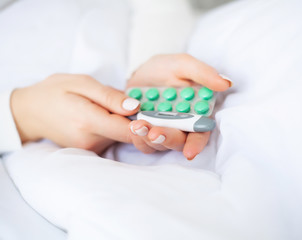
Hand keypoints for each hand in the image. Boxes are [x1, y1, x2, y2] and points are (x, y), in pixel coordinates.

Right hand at [11, 74, 139, 153]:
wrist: (29, 112)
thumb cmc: (55, 92)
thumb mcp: (82, 83)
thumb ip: (110, 96)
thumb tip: (136, 106)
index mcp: (89, 122)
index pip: (129, 131)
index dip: (145, 122)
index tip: (150, 110)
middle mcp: (91, 141)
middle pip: (128, 133)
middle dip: (133, 117)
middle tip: (126, 100)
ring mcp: (90, 148)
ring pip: (120, 135)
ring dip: (121, 120)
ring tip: (105, 105)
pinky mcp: (91, 149)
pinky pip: (112, 137)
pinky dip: (113, 125)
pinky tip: (101, 114)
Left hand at [127, 54, 231, 159]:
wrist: (140, 72)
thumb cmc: (166, 69)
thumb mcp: (183, 65)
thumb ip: (203, 74)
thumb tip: (226, 83)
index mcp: (196, 113)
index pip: (200, 134)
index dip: (196, 144)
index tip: (189, 152)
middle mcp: (180, 127)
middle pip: (179, 142)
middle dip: (168, 139)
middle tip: (156, 133)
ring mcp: (161, 131)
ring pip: (159, 144)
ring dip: (149, 138)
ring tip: (138, 126)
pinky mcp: (145, 133)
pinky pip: (142, 142)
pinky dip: (137, 137)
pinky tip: (133, 127)